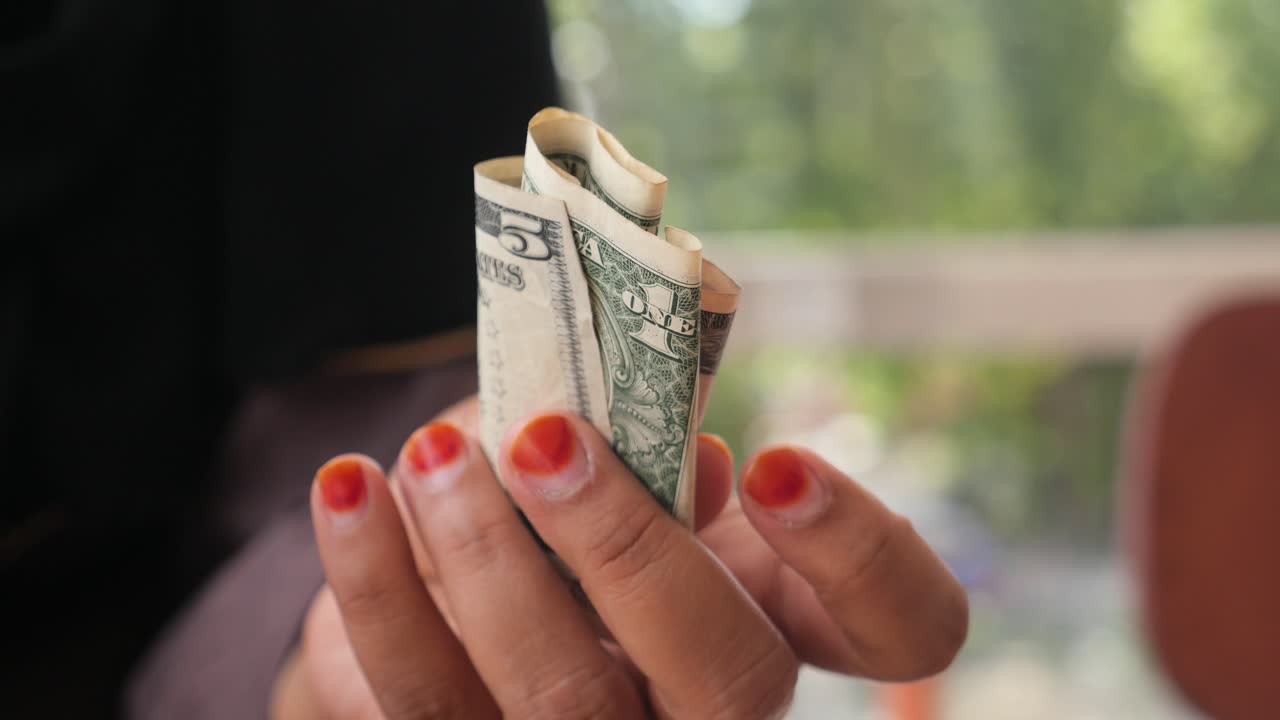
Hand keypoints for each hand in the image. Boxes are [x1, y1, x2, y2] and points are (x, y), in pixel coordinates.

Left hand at [273, 401, 965, 718]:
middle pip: (735, 681)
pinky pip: (425, 700)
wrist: (454, 586)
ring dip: (489, 563)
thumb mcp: (625, 450)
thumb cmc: (565, 495)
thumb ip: (647, 434)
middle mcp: (714, 706)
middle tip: (547, 439)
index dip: (863, 553)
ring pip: (567, 705)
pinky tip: (350, 489)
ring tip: (430, 455)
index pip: (907, 625)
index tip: (771, 458)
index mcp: (782, 611)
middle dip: (634, 552)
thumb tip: (664, 444)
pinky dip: (378, 584)